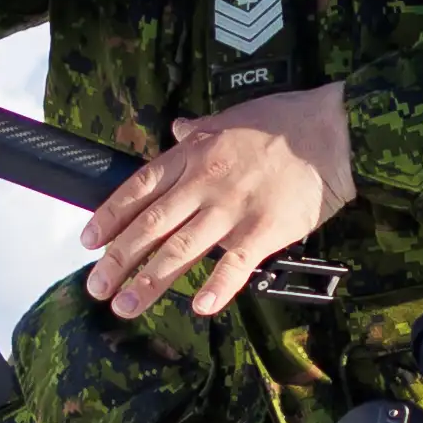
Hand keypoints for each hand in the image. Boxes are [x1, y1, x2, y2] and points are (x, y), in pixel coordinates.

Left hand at [83, 86, 355, 318]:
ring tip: (126, 306)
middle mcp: (204, 184)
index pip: (139, 189)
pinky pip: (236, 264)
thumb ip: (200, 129)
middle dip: (118, 259)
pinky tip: (199, 307)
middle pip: (151, 226)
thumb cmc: (286, 120)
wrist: (333, 130)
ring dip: (150, 281)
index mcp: (193, 155)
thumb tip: (177, 129)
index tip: (89, 241)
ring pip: (181, 249)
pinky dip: (217, 287)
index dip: (110, 217)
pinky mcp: (264, 230)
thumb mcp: (231, 115)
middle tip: (95, 287)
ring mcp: (232, 209)